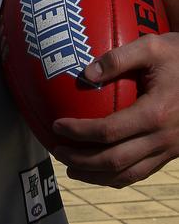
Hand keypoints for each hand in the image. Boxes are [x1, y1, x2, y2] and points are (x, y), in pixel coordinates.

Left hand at [53, 32, 178, 186]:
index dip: (80, 132)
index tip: (57, 125)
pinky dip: (118, 176)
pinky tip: (100, 170)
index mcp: (155, 113)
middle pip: (115, 160)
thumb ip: (118, 58)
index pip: (109, 131)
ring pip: (129, 174)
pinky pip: (142, 172)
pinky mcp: (172, 153)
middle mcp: (163, 138)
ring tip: (71, 168)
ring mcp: (169, 149)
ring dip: (97, 175)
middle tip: (57, 151)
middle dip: (81, 160)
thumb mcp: (151, 47)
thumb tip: (85, 73)